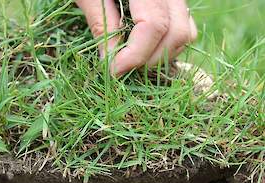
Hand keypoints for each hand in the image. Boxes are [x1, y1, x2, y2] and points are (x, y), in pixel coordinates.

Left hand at [76, 0, 196, 75]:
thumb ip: (101, 23)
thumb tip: (109, 60)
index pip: (154, 26)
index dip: (134, 55)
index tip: (114, 70)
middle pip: (176, 34)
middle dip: (149, 60)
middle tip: (123, 67)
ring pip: (185, 34)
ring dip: (160, 56)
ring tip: (134, 59)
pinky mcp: (174, 3)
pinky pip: (185, 29)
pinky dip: (167, 46)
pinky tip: (147, 49)